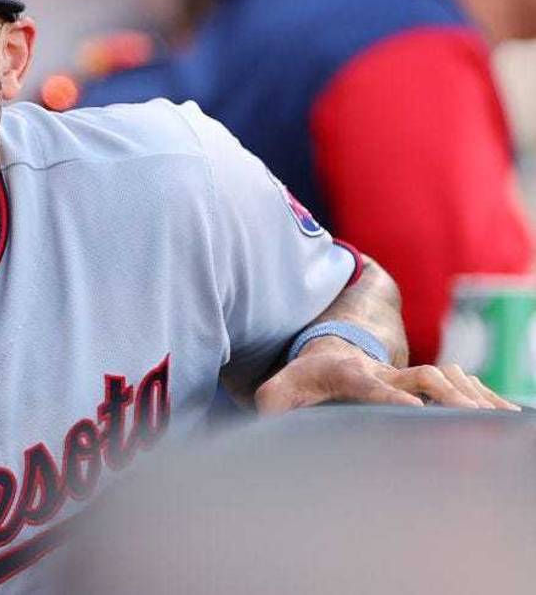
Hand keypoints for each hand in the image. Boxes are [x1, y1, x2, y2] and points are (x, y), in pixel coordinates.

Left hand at [255, 336, 521, 413]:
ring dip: (471, 395)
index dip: (391, 394)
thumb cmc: (300, 379)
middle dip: (446, 393)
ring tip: (497, 417)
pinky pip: (456, 383)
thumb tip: (268, 418)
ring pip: (445, 377)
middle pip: (421, 376)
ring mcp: (403, 374)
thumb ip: (271, 403)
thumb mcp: (277, 391)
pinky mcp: (417, 381)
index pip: (371, 384)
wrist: (324, 353)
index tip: (413, 407)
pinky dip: (480, 394)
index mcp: (347, 373)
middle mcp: (382, 370)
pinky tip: (502, 412)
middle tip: (471, 416)